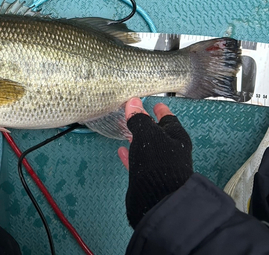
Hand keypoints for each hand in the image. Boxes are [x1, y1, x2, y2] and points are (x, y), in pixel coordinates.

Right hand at [118, 97, 193, 228]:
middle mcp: (171, 150)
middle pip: (158, 133)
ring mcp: (160, 165)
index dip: (161, 110)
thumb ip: (139, 119)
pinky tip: (121, 151)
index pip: (169, 119)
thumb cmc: (158, 160)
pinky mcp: (149, 177)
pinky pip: (138, 161)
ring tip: (126, 131)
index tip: (155, 104)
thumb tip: (132, 102)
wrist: (158, 197)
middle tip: (134, 115)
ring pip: (148, 147)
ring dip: (137, 139)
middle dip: (147, 125)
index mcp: (177, 137)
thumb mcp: (147, 134)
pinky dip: (130, 155)